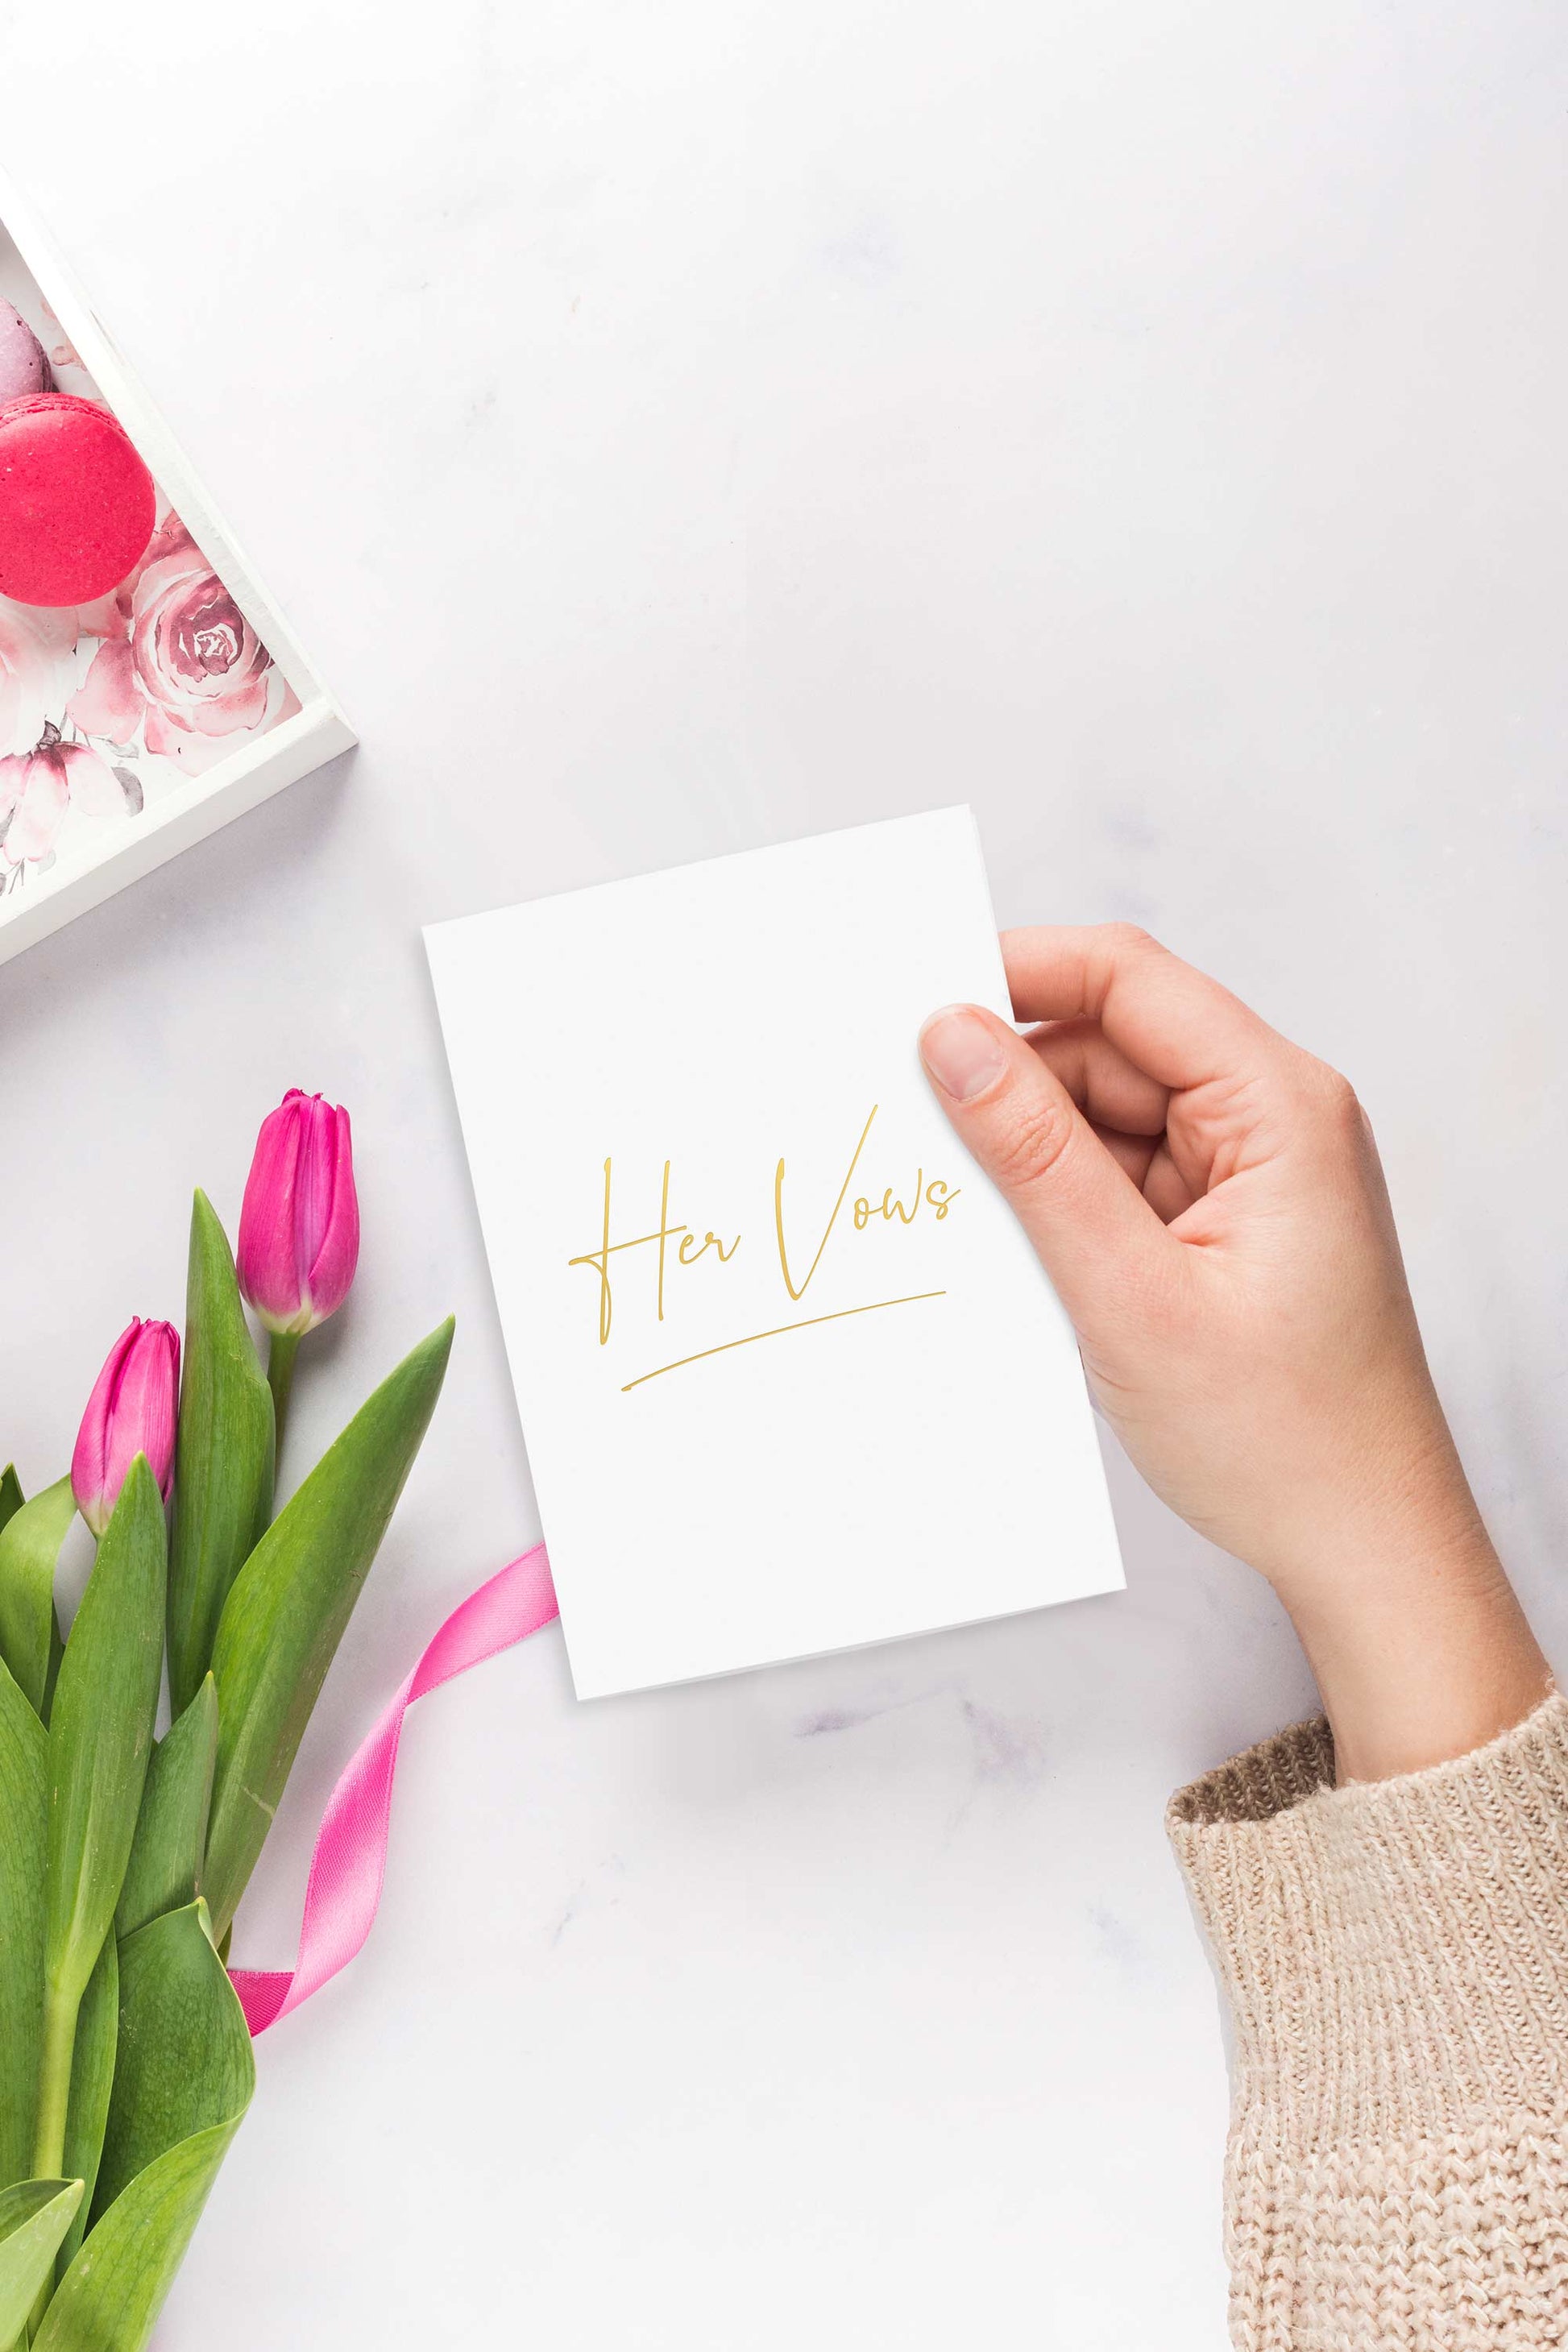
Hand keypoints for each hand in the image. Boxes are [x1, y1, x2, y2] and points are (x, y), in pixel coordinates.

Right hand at [919, 925, 1548, 1779]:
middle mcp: (1271, 1118)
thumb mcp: (1130, 1293)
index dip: (1018, 973)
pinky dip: (1058, 1202)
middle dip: (1008, 1080)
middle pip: (1108, 1044)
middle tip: (908, 1128)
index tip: (914, 1002)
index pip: (1130, 981)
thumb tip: (952, 1040)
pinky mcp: (1222, 1223)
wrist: (1362, 1545)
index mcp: (1278, 1106)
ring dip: (1028, 1152)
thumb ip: (1035, 1159)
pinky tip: (1012, 1248)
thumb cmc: (1284, 1437)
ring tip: (963, 1214)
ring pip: (1103, 1113)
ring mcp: (1248, 1172)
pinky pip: (1117, 1175)